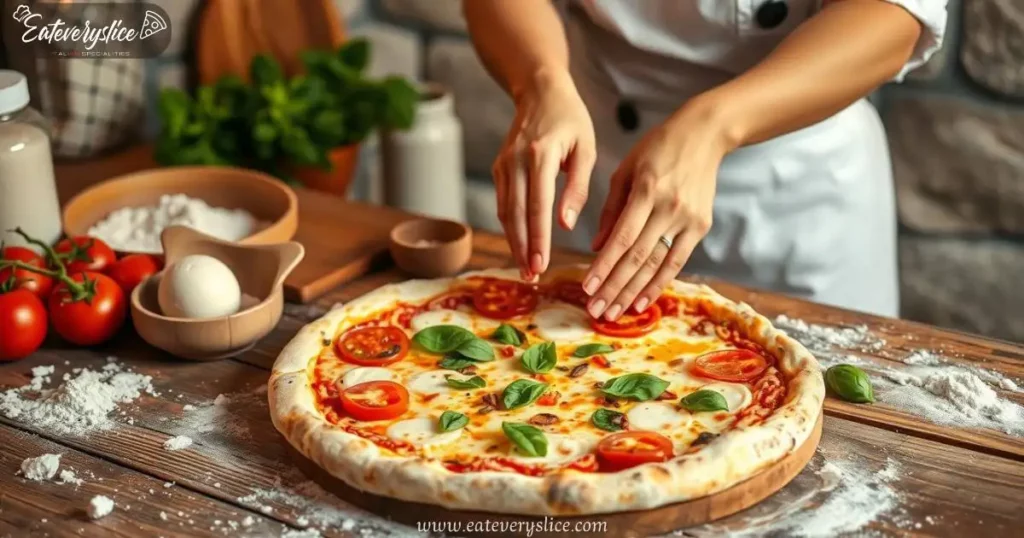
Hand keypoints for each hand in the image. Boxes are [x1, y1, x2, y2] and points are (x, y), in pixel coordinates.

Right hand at [493, 71, 595, 278]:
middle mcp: (516, 161)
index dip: (537, 239)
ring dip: (513, 242)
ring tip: (525, 268)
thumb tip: (566, 225)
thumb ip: (578, 187)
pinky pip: (502, 203)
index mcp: (541, 155)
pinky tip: (520, 245)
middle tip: (531, 276)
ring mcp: (503, 164)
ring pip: (504, 212)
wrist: (540, 90)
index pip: (537, 205)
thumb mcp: (586, 148)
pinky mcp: (498, 168)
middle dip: (522, 248)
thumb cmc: (570, 119)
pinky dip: (509, 226)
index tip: (541, 264)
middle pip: (515, 214)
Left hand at [583, 102, 732, 319]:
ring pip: (657, 264)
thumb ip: (610, 210)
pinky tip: (642, 302)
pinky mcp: (701, 226)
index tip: (587, 288)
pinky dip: (659, 284)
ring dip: (634, 292)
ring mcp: (688, 219)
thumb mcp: (625, 170)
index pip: (622, 238)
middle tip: (595, 311)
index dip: (604, 266)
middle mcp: (669, 207)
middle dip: (614, 287)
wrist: (704, 135)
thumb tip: (596, 248)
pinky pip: (677, 262)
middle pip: (638, 257)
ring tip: (614, 314)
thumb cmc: (656, 148)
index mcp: (647, 190)